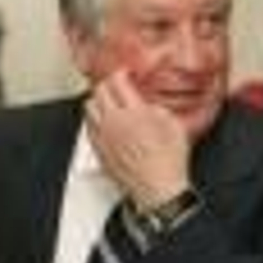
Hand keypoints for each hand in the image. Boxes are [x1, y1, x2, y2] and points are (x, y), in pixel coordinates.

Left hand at [84, 70, 191, 209]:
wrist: (158, 189)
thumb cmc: (168, 162)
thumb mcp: (174, 125)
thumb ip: (157, 108)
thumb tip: (147, 103)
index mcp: (134, 112)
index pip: (117, 81)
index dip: (121, 73)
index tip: (126, 74)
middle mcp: (114, 122)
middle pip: (99, 91)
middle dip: (108, 84)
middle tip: (116, 86)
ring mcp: (104, 137)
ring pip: (89, 108)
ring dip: (98, 101)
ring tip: (108, 102)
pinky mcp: (99, 151)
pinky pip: (88, 127)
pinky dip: (94, 120)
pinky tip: (104, 123)